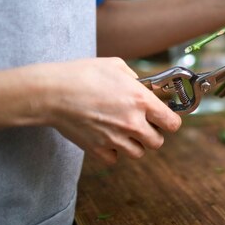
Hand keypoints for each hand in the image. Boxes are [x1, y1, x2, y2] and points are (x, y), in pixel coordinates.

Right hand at [35, 58, 181, 164]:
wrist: (53, 92)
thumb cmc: (83, 74)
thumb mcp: (116, 66)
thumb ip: (135, 78)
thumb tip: (142, 86)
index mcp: (141, 100)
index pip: (172, 123)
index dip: (170, 121)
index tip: (165, 118)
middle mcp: (132, 123)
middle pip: (157, 142)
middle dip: (152, 133)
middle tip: (142, 124)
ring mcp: (115, 139)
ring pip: (138, 153)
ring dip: (134, 144)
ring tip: (123, 131)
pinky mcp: (97, 149)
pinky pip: (114, 158)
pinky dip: (112, 151)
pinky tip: (106, 137)